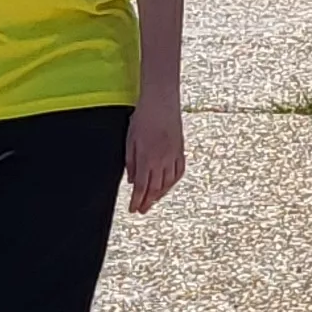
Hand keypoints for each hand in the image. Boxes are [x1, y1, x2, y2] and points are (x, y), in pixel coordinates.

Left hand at [125, 95, 187, 213]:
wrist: (161, 101)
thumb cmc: (143, 117)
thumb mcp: (130, 140)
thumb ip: (130, 162)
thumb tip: (131, 180)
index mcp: (147, 158)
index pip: (141, 187)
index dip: (137, 201)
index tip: (133, 209)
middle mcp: (162, 160)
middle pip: (155, 189)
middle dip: (148, 202)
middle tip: (142, 210)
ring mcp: (173, 156)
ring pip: (168, 183)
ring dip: (160, 195)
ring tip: (153, 201)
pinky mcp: (181, 151)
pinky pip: (179, 173)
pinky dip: (173, 183)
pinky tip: (168, 186)